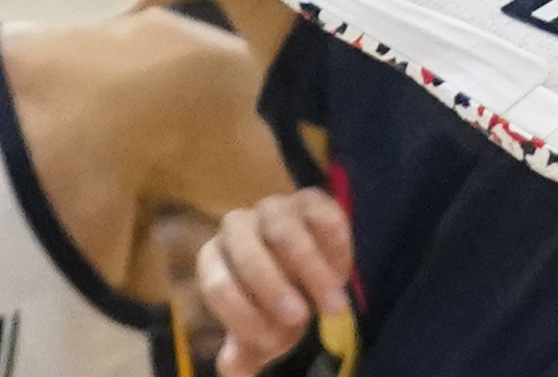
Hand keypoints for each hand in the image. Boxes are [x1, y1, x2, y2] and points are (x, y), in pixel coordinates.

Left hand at [191, 186, 355, 369]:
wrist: (305, 274)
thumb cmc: (273, 306)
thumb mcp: (259, 332)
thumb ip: (244, 350)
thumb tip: (234, 368)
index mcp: (214, 259)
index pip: (217, 286)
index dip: (242, 316)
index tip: (272, 343)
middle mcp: (237, 227)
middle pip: (248, 254)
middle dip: (273, 289)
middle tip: (300, 320)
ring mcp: (275, 209)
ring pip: (285, 232)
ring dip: (311, 271)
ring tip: (333, 306)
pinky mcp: (311, 199)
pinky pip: (324, 217)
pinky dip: (336, 249)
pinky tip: (343, 275)